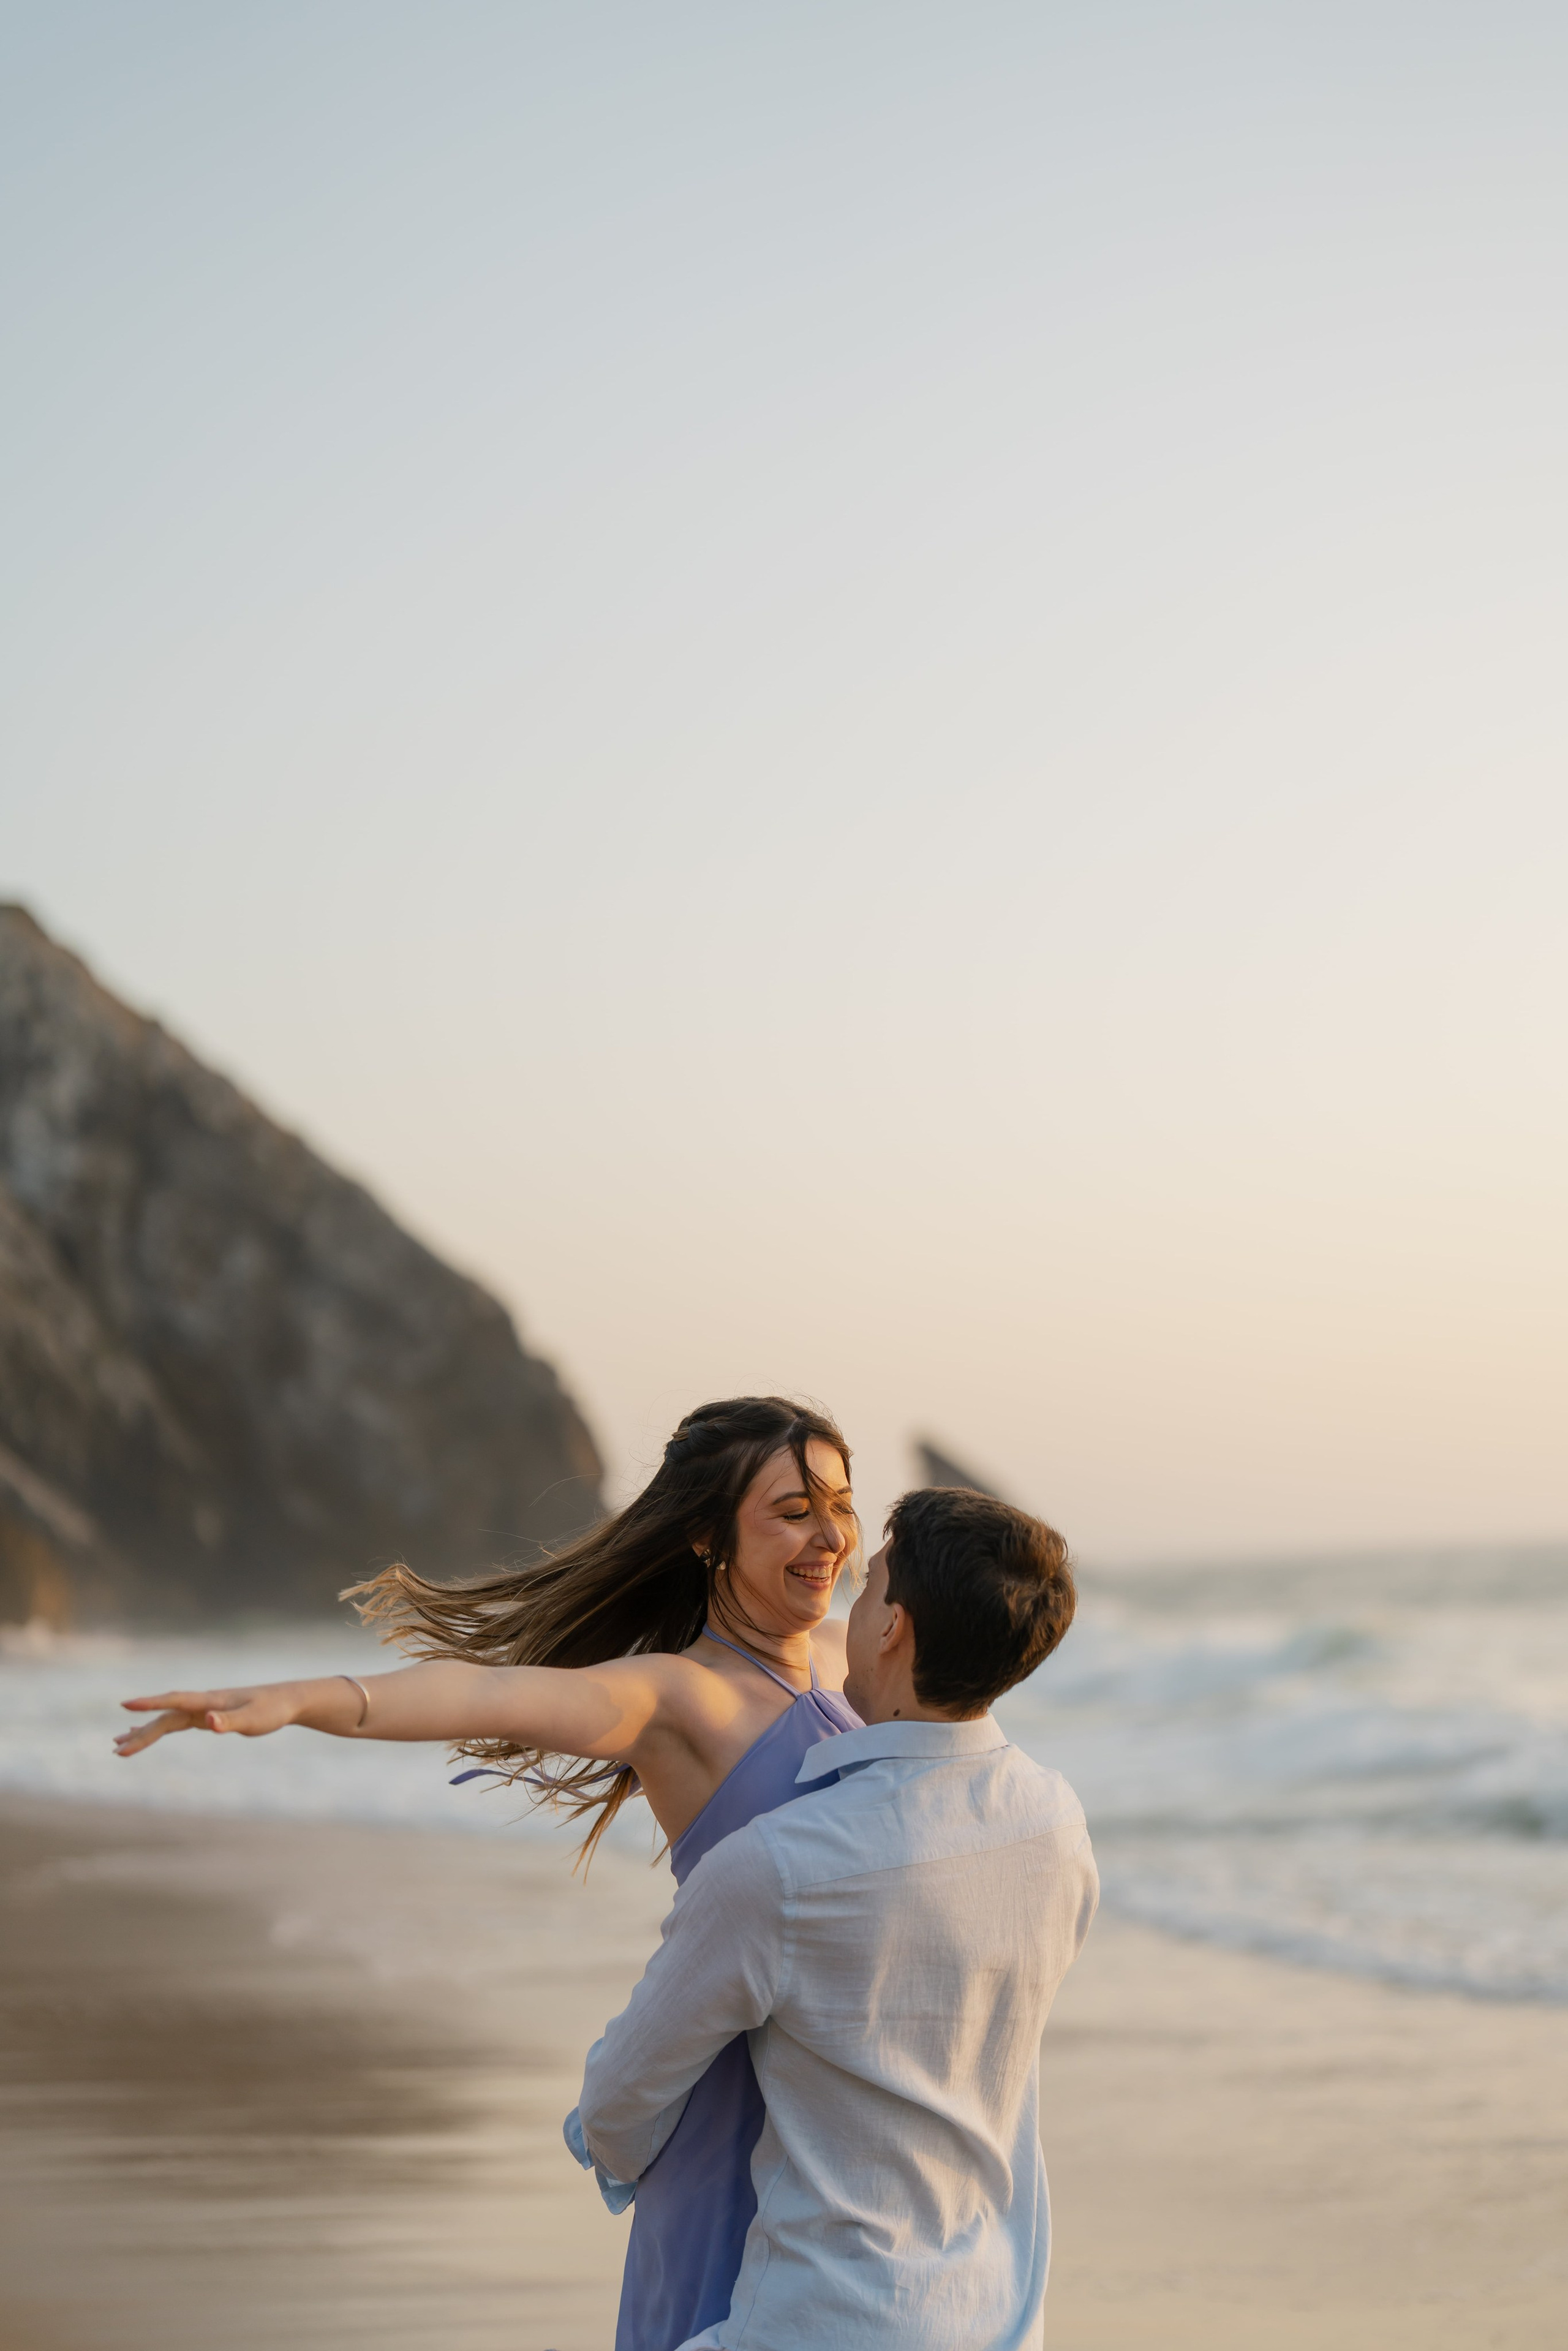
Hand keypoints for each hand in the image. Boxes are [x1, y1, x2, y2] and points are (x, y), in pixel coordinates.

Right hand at [115, 1684, 299, 1755]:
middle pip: (165, 1717)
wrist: (285, 1701)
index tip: (126, 1704)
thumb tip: (209, 1722)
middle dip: (141, 1733)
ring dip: (143, 1733)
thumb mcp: (253, 1720)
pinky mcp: (206, 1717)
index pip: (174, 1701)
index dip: (150, 1703)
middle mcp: (202, 1704)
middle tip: (116, 1750)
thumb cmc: (271, 1710)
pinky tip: (143, 1735)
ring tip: (117, 1744)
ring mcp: (202, 1709)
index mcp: (210, 1701)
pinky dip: (157, 1730)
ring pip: (166, 1721)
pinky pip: (175, 1724)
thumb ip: (230, 1721)